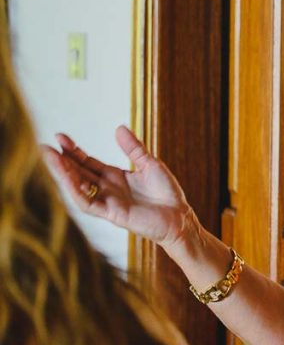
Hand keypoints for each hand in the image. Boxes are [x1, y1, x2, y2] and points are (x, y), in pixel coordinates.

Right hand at [41, 125, 193, 248]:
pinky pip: (89, 203)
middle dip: (61, 161)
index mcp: (114, 176)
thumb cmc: (166, 193)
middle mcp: (106, 188)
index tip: (60, 137)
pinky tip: (67, 179)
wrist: (179, 216)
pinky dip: (76, 192)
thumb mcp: (149, 164)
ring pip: (78, 187)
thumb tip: (119, 128)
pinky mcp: (112, 214)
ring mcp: (107, 201)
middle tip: (44, 147)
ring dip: (63, 174)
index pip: (87, 162)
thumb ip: (133, 148)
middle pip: (78, 173)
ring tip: (50, 159)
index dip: (73, 151)